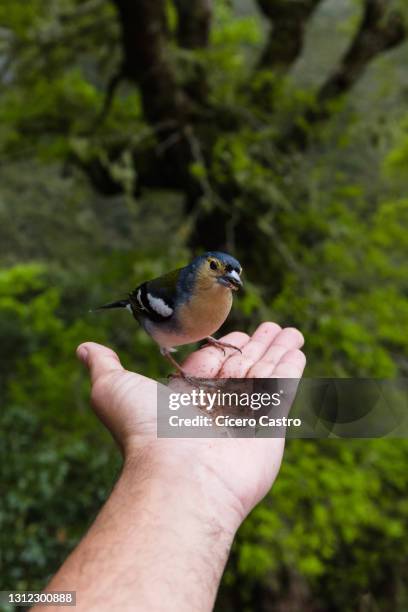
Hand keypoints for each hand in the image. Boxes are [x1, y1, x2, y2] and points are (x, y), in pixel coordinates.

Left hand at [77, 322, 304, 526]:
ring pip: (265, 375)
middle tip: (273, 326)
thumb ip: (104, 366)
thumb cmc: (145, 429)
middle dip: (257, 345)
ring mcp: (243, 417)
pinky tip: (297, 350)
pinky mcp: (268, 428)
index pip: (209, 364)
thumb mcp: (113, 388)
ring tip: (291, 331)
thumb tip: (84, 348)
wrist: (179, 474)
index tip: (235, 331)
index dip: (222, 346)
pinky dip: (291, 370)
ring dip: (278, 351)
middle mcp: (214, 408)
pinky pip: (282, 392)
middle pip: (241, 367)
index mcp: (184, 398)